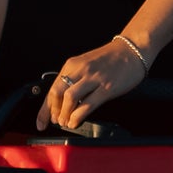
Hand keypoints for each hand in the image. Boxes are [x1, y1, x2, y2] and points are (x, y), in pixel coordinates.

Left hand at [34, 38, 148, 131]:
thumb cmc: (110, 59)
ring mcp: (93, 78)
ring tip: (65, 123)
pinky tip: (75, 122)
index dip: (45, 108)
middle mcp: (80, 70)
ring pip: (70, 98)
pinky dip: (78, 116)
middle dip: (52, 111)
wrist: (132, 50)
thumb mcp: (86, 64)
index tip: (41, 121)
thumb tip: (62, 100)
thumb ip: (74, 79)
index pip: (52, 88)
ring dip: (64, 114)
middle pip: (57, 92)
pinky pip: (88, 104)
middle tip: (55, 121)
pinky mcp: (106, 88)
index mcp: (72, 65)